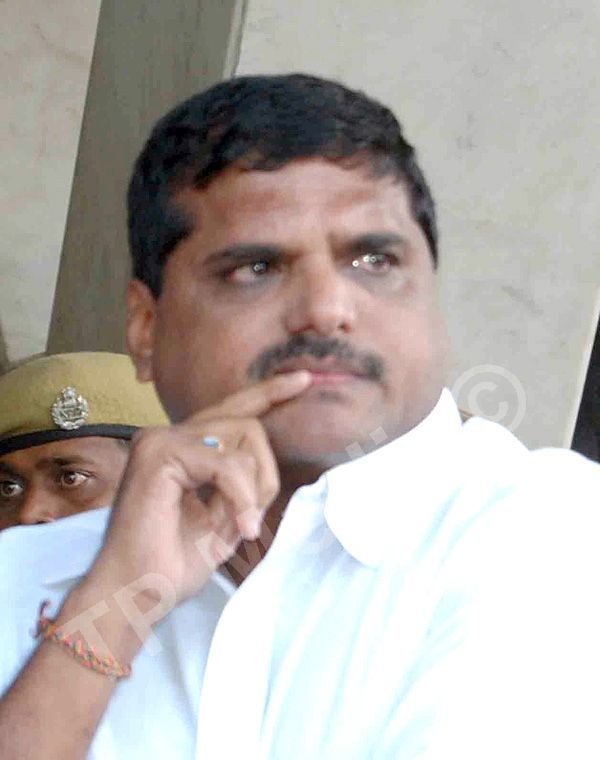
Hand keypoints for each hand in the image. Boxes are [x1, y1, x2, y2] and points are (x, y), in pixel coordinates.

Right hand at [83, 370, 311, 609]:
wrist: (136, 593)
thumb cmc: (173, 562)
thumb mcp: (223, 515)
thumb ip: (241, 481)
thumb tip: (265, 458)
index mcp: (181, 446)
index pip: (232, 409)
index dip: (268, 393)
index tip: (302, 379)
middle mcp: (167, 435)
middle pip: (247, 423)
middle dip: (265, 471)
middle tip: (253, 516)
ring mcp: (160, 439)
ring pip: (243, 437)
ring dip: (254, 487)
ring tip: (242, 526)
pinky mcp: (159, 454)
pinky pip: (227, 464)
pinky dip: (241, 498)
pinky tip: (240, 528)